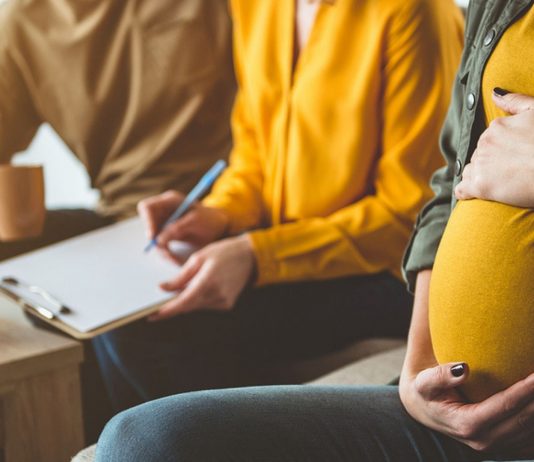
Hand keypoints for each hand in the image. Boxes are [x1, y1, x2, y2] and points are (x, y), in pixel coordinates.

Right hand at [137, 190, 229, 255]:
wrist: (220, 228)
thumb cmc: (210, 220)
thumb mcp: (195, 222)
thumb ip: (176, 228)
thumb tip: (158, 240)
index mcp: (170, 200)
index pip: (147, 208)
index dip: (147, 221)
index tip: (153, 236)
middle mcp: (164, 211)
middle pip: (148, 225)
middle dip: (155, 240)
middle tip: (166, 253)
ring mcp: (164, 223)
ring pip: (153, 238)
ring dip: (162, 251)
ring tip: (175, 260)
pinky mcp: (167, 235)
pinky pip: (160, 245)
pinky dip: (167, 254)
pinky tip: (176, 259)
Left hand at [148, 234, 255, 320]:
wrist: (249, 256)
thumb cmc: (223, 253)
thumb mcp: (198, 258)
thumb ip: (180, 276)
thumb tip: (162, 288)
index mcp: (209, 281)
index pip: (184, 301)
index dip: (168, 310)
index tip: (153, 315)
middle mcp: (217, 295)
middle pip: (188, 306)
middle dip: (172, 307)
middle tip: (155, 309)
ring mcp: (223, 302)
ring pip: (196, 306)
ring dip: (185, 302)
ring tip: (175, 294)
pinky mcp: (226, 304)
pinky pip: (205, 305)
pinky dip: (196, 300)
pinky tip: (194, 290)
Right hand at [400, 362, 533, 456]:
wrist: (425, 409)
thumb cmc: (426, 391)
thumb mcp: (425, 382)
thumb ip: (441, 375)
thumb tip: (463, 368)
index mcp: (467, 424)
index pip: (505, 405)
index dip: (525, 389)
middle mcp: (483, 441)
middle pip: (523, 420)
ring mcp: (494, 448)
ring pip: (529, 432)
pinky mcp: (502, 448)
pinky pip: (527, 440)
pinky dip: (533, 422)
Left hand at [455, 91, 533, 206]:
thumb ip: (515, 101)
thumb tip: (494, 92)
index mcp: (497, 126)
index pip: (489, 140)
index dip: (501, 150)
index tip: (514, 158)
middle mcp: (484, 143)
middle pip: (479, 155)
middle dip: (490, 163)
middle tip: (511, 171)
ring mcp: (481, 164)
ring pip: (470, 171)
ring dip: (478, 177)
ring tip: (498, 183)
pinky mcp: (480, 186)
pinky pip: (462, 189)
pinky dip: (466, 192)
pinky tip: (475, 194)